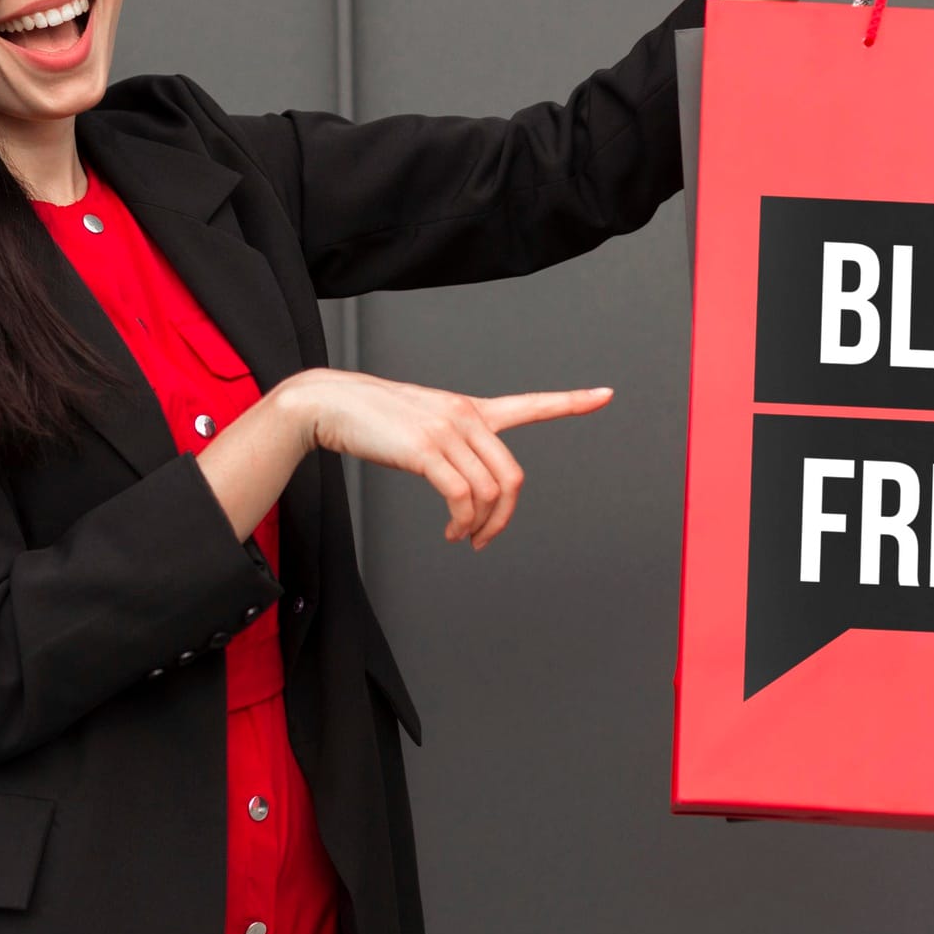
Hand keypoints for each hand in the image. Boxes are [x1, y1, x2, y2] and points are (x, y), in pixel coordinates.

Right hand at [275, 368, 614, 549]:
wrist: (327, 405)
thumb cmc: (371, 420)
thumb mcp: (421, 426)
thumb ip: (450, 445)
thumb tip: (464, 487)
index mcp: (470, 409)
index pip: (530, 404)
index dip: (572, 402)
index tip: (606, 394)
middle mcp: (465, 415)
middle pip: (512, 476)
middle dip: (504, 518)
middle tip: (484, 539)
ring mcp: (447, 430)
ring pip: (491, 491)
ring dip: (481, 526)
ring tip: (463, 538)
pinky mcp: (425, 449)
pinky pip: (463, 497)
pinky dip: (463, 522)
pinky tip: (452, 531)